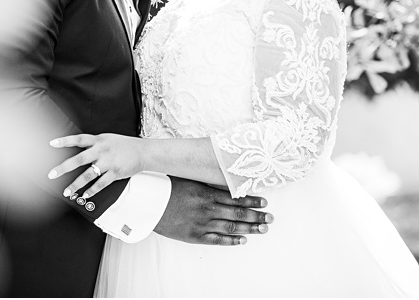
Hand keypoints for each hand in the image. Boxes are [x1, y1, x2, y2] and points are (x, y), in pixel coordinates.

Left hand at [48, 133, 142, 197]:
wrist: (143, 151)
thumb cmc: (124, 145)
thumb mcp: (107, 138)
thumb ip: (93, 143)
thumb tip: (78, 147)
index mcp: (98, 140)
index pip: (78, 139)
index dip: (65, 141)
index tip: (52, 143)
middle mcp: (101, 150)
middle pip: (79, 159)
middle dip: (64, 167)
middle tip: (52, 174)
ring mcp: (108, 162)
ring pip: (88, 175)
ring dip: (76, 185)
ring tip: (67, 191)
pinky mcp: (115, 173)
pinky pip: (100, 184)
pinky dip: (92, 191)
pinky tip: (85, 195)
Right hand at [154, 177, 272, 245]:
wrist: (148, 203)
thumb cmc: (167, 187)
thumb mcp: (189, 178)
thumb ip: (207, 181)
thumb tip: (225, 177)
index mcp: (206, 192)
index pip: (235, 198)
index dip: (251, 200)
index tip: (264, 202)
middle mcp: (207, 209)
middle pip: (238, 214)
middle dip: (257, 216)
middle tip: (270, 218)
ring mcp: (201, 224)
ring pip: (231, 227)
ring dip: (249, 228)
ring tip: (263, 229)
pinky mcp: (194, 236)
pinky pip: (217, 240)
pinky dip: (231, 241)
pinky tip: (243, 240)